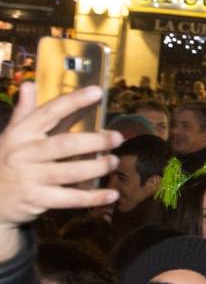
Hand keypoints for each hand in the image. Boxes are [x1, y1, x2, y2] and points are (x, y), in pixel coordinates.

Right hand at [0, 83, 119, 258]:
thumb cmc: (6, 161)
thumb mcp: (11, 136)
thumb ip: (24, 112)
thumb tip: (30, 84)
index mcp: (20, 134)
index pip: (49, 112)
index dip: (74, 101)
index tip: (98, 91)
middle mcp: (24, 154)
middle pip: (65, 144)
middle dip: (94, 141)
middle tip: (117, 137)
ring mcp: (30, 178)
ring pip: (71, 172)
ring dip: (97, 167)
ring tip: (114, 161)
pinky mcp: (37, 200)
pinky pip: (70, 199)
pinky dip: (93, 198)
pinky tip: (112, 195)